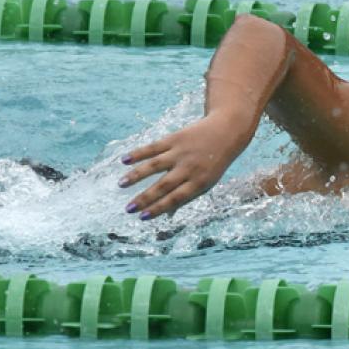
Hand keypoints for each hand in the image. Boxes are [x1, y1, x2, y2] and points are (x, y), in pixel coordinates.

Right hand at [118, 116, 245, 219]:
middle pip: (163, 185)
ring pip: (155, 165)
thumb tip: (166, 215)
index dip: (158, 208)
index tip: (142, 217)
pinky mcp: (175, 138)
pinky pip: (154, 147)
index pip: (175, 199)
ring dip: (136, 175)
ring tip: (121, 184)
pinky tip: (124, 160)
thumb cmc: (214, 162)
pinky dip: (139, 153)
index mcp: (199, 183)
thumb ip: (187, 196)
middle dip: (145, 198)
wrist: (227, 131)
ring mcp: (181, 152)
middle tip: (128, 208)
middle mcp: (189, 168)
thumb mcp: (207, 182)